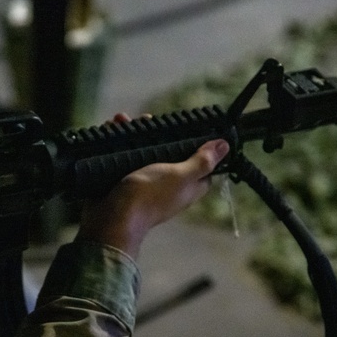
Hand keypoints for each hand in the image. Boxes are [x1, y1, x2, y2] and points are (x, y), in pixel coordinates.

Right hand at [76, 133, 229, 259]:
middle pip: (169, 156)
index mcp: (187, 187)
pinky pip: (122, 158)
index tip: (192, 129)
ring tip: (123, 120)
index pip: (202, 168)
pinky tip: (111, 130)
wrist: (111, 217)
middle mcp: (167, 186)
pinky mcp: (122, 182)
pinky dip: (116, 143)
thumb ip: (202, 162)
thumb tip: (225, 146)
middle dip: (160, 135)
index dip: (200, 149)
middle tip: (148, 119)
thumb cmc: (149, 196)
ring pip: (143, 154)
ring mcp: (143, 184)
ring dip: (134, 135)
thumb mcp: (180, 175)